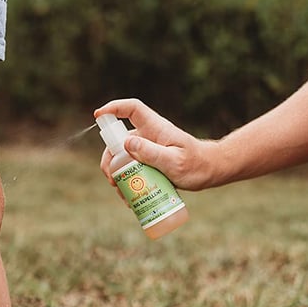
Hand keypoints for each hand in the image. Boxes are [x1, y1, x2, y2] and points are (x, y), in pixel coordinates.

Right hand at [94, 98, 214, 190]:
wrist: (209, 172)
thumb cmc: (196, 165)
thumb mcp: (174, 161)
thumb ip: (152, 152)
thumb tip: (126, 144)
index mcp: (155, 128)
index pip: (132, 109)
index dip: (113, 108)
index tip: (97, 116)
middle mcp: (148, 136)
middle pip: (119, 140)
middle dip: (110, 159)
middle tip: (112, 179)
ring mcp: (147, 149)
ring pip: (122, 157)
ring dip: (117, 175)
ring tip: (122, 194)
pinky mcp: (148, 162)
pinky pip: (131, 169)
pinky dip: (126, 182)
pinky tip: (130, 198)